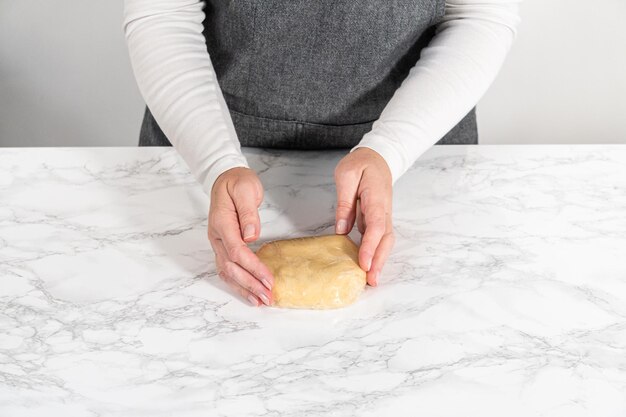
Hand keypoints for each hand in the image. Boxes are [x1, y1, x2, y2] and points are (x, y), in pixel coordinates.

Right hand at [208, 167, 273, 306]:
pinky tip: (249, 293)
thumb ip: (248, 213)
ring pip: (227, 272)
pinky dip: (238, 284)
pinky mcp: (223, 246)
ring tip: (260, 301)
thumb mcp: (245, 190)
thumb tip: (251, 235)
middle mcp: (217, 236)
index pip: (237, 251)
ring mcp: (218, 243)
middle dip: (249, 284)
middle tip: (268, 297)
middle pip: (231, 267)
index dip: (253, 268)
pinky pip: (227, 269)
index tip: (268, 279)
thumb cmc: (237, 182)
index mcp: (222, 223)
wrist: (226, 177)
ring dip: (243, 289)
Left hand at [334, 148, 394, 285]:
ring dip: (380, 261)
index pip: (376, 226)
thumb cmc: (361, 165)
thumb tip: (341, 229)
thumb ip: (345, 202)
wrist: (377, 158)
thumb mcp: (346, 175)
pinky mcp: (378, 220)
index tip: (364, 263)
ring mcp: (383, 216)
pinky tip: (367, 266)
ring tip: (371, 280)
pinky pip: (379, 239)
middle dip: (380, 261)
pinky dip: (375, 253)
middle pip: (386, 239)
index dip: (371, 246)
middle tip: (371, 281)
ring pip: (385, 241)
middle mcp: (384, 210)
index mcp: (377, 198)